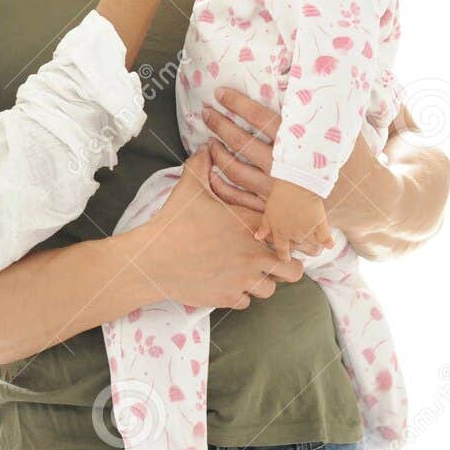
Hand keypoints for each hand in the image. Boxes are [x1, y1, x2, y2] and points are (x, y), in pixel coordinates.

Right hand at [131, 150, 303, 310]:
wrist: (154, 259)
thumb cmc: (174, 222)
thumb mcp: (189, 187)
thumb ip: (202, 165)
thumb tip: (205, 147)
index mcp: (251, 226)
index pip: (289, 234)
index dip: (288, 235)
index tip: (279, 235)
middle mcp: (254, 255)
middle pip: (294, 270)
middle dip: (286, 266)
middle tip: (271, 259)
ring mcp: (243, 280)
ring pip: (271, 289)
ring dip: (262, 282)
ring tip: (247, 272)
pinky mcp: (229, 298)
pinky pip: (247, 302)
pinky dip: (240, 295)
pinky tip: (228, 283)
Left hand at [201, 86, 394, 236]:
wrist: (366, 200)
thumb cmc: (354, 157)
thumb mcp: (344, 126)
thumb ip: (322, 105)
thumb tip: (298, 74)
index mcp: (304, 144)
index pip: (263, 119)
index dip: (239, 104)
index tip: (221, 93)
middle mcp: (288, 170)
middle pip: (244, 143)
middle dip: (221, 125)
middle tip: (206, 112)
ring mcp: (281, 194)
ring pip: (238, 173)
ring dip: (218, 155)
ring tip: (208, 140)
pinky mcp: (278, 211)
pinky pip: (242, 201)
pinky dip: (223, 187)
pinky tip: (211, 173)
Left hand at [256, 179, 333, 260]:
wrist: (295, 184)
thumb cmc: (279, 197)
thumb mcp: (268, 213)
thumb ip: (264, 227)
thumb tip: (257, 238)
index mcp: (280, 234)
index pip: (282, 252)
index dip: (284, 256)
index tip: (286, 258)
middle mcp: (294, 236)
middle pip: (298, 246)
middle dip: (298, 244)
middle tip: (300, 238)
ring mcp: (307, 231)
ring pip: (311, 243)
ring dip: (313, 243)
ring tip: (314, 240)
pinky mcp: (319, 224)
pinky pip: (325, 238)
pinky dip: (328, 242)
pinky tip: (330, 244)